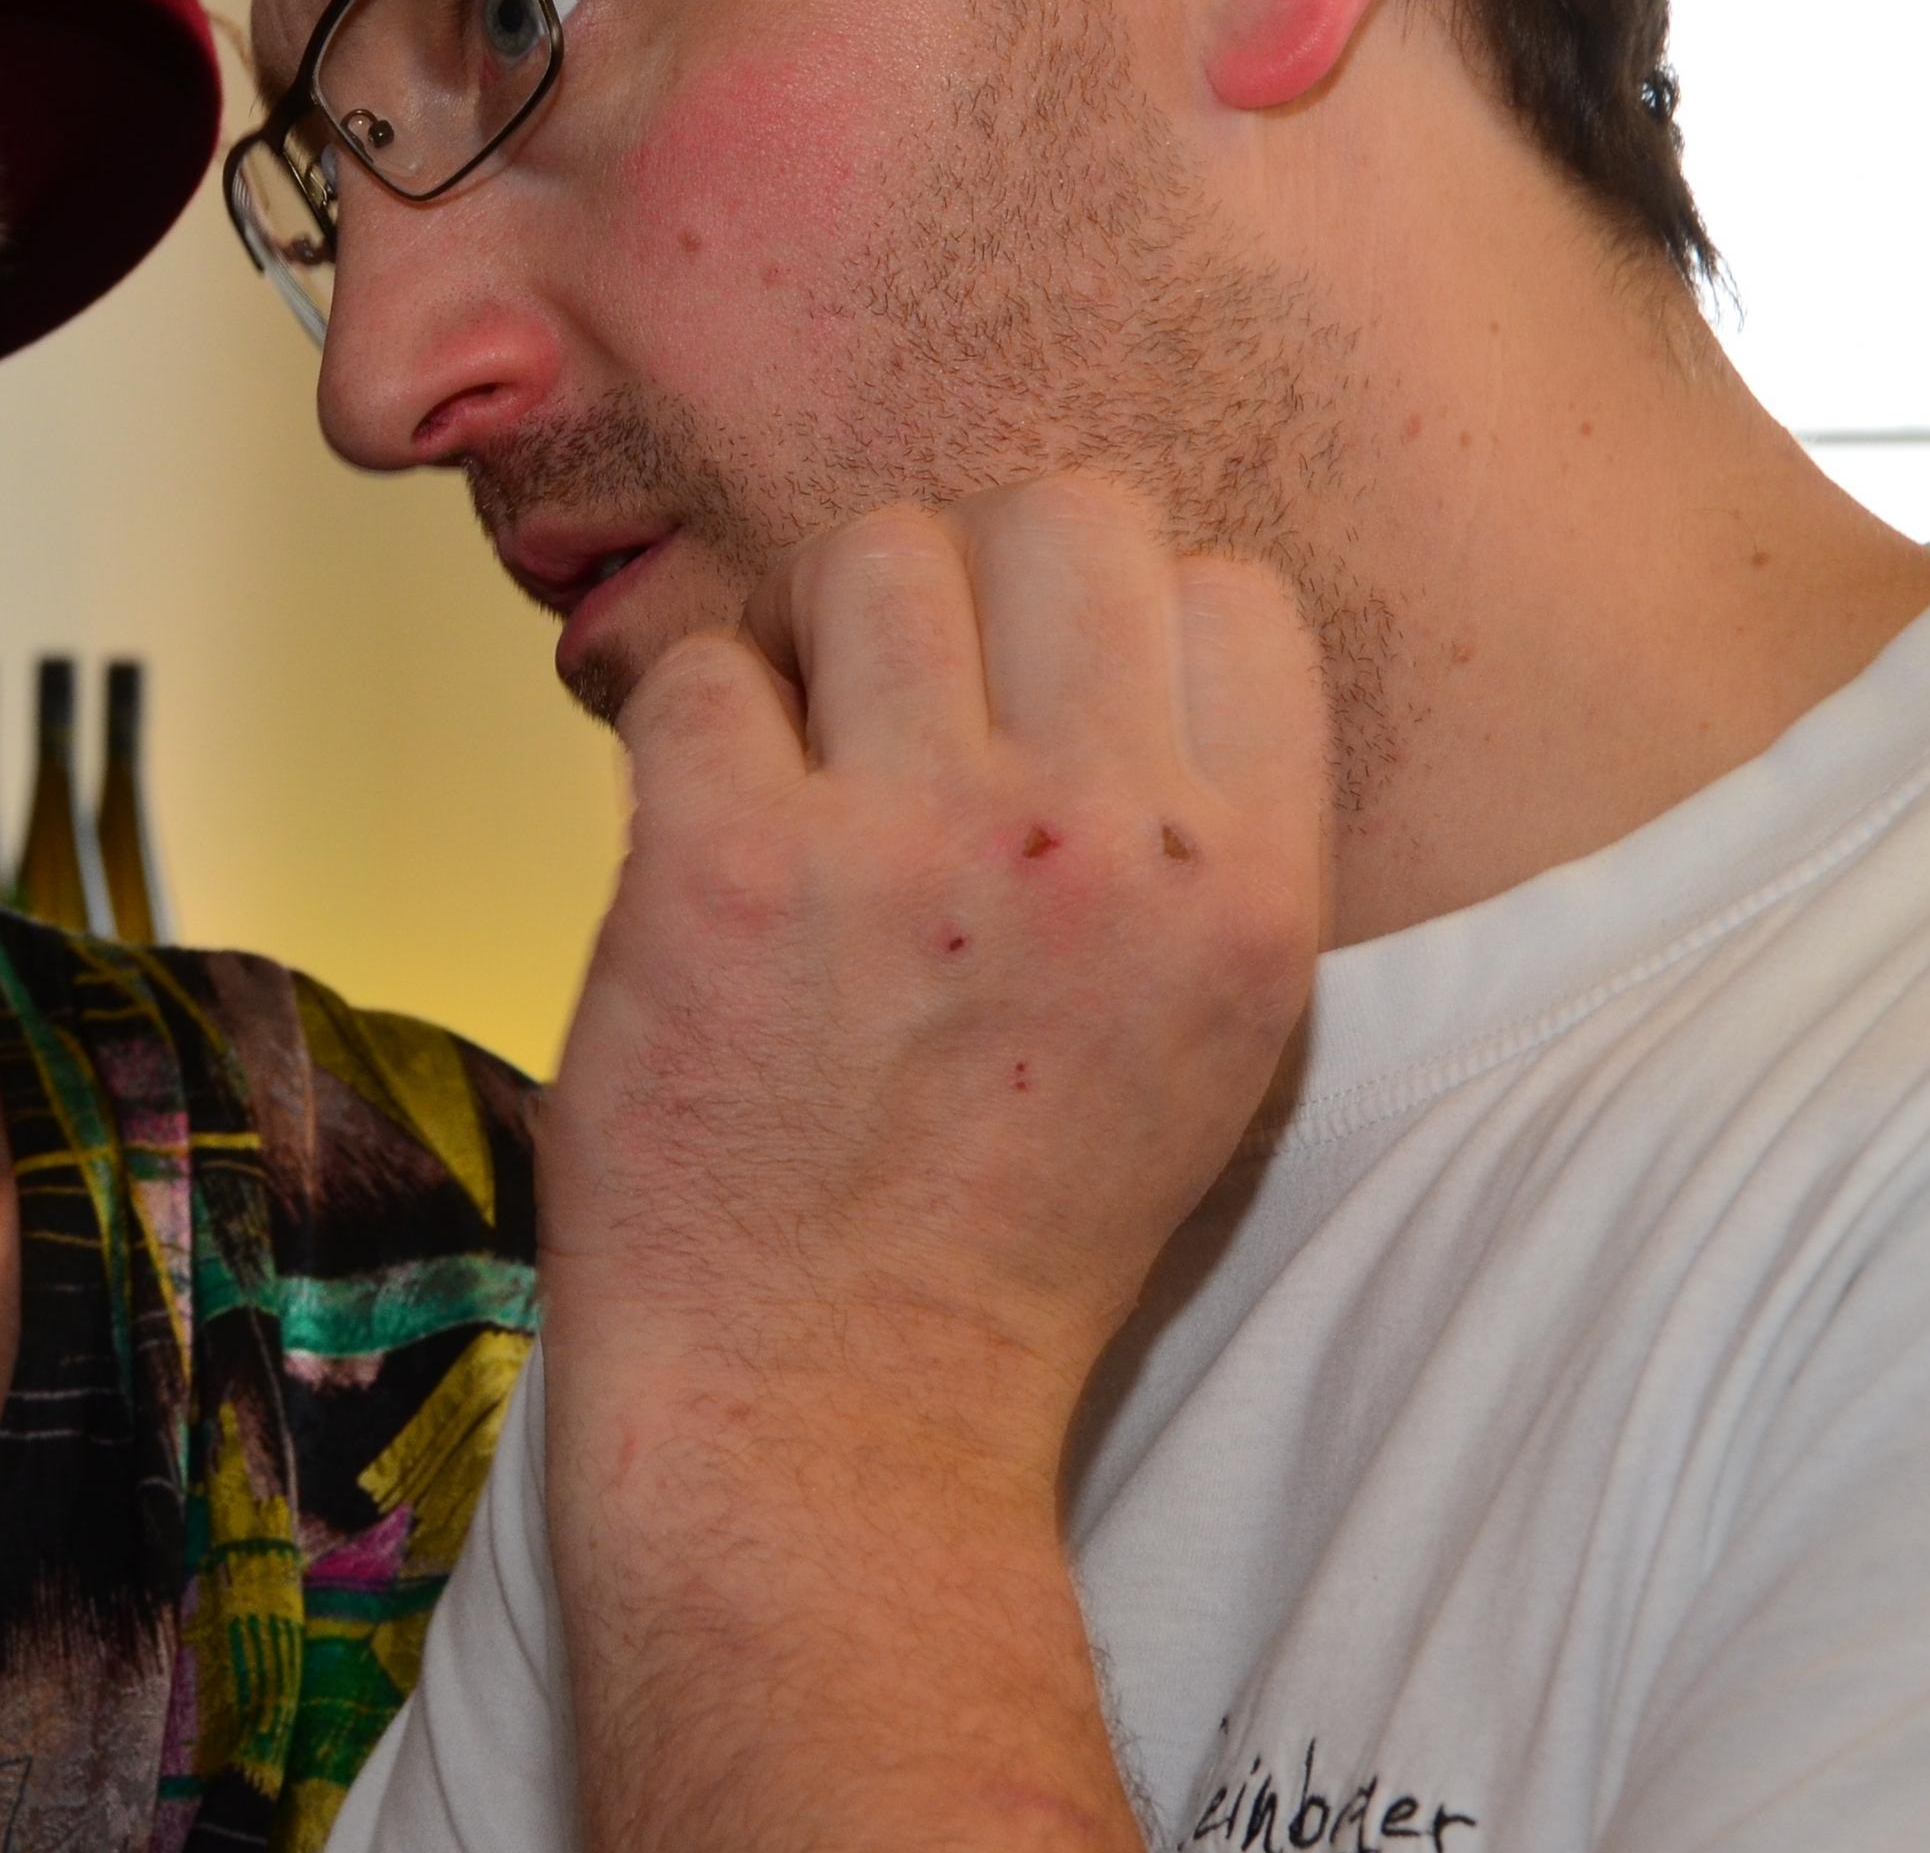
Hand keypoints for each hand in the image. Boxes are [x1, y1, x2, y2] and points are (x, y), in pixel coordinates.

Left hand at [545, 471, 1328, 1471]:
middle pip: (1057, 515)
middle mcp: (1102, 842)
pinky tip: (702, 850)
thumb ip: (1195, 839)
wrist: (831, 1413)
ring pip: (873, 553)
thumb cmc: (1000, 1232)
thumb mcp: (1203, 1042)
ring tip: (804, 781)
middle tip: (906, 722)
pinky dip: (682, 740)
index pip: (1227, 586)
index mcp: (1248, 888)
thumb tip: (1125, 625)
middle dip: (969, 594)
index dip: (1115, 627)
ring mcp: (911, 841)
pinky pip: (696, 668)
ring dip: (821, 648)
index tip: (1043, 715)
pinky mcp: (725, 862)